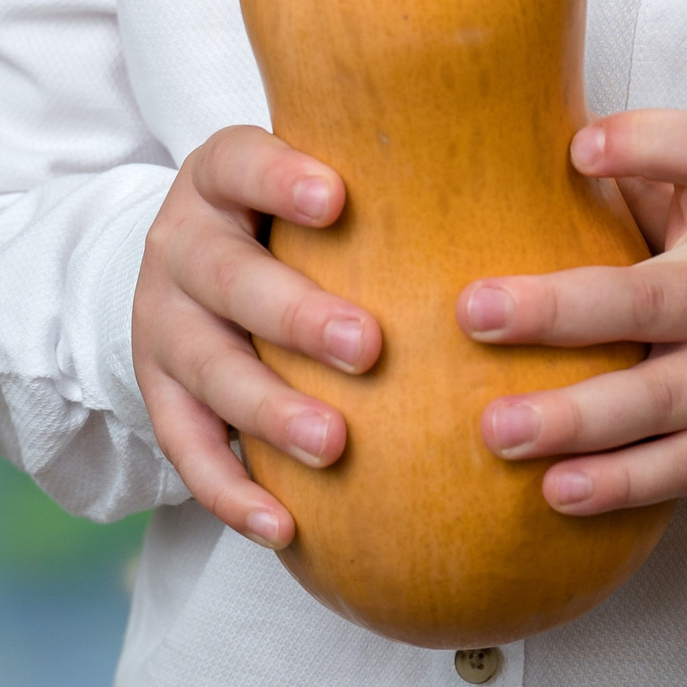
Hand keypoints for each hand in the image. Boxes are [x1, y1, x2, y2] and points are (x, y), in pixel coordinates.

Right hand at [131, 124, 379, 548]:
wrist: (191, 262)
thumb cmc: (289, 215)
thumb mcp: (310, 173)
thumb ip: (377, 172)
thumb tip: (529, 160)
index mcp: (218, 178)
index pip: (239, 162)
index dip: (280, 179)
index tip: (337, 198)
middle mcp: (180, 244)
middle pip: (229, 277)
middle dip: (297, 315)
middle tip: (368, 347)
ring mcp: (162, 321)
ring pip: (209, 368)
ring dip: (272, 410)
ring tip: (335, 443)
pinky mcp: (156, 391)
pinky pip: (187, 447)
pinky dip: (231, 491)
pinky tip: (283, 526)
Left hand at [456, 108, 686, 515]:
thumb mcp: (685, 215)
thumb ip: (622, 181)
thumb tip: (502, 133)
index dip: (651, 144)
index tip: (577, 147)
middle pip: (650, 299)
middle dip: (558, 311)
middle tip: (473, 312)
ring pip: (657, 397)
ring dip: (573, 416)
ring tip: (496, 428)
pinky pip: (674, 469)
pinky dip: (615, 483)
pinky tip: (554, 489)